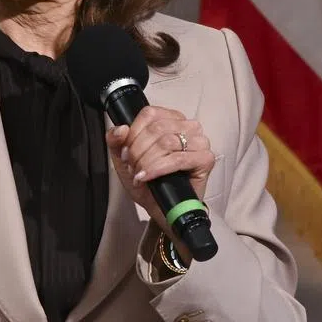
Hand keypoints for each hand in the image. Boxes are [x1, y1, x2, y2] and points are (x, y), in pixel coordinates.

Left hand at [105, 107, 214, 250]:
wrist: (160, 208)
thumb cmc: (147, 182)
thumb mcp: (123, 158)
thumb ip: (115, 140)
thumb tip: (120, 129)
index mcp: (171, 119)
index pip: (149, 114)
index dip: (133, 134)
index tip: (125, 153)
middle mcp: (188, 126)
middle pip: (156, 129)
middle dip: (138, 151)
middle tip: (133, 167)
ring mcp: (200, 141)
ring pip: (166, 143)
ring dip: (147, 162)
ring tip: (140, 174)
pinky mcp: (205, 159)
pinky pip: (178, 159)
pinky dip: (158, 169)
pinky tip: (148, 177)